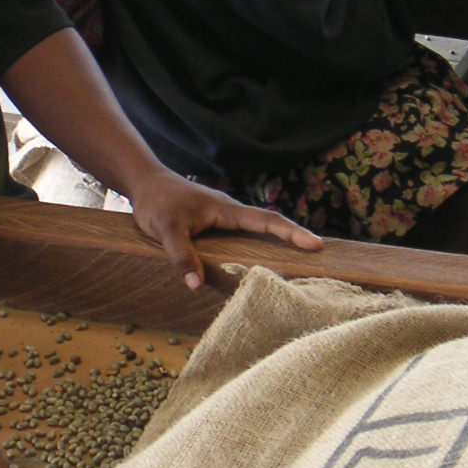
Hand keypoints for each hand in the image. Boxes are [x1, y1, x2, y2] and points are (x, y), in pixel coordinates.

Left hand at [126, 169, 322, 290]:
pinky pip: (244, 235)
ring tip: (302, 261)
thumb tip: (196, 285)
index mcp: (226, 209)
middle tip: (321, 256)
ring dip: (279, 242)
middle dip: (295, 238)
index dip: (290, 233)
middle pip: (270, 224)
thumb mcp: (165, 229)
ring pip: (258, 230)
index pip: (266, 220)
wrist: (146, 182)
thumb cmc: (157, 202)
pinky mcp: (217, 223)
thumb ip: (181, 256)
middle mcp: (231, 211)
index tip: (314, 244)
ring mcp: (225, 217)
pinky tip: (263, 261)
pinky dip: (259, 245)